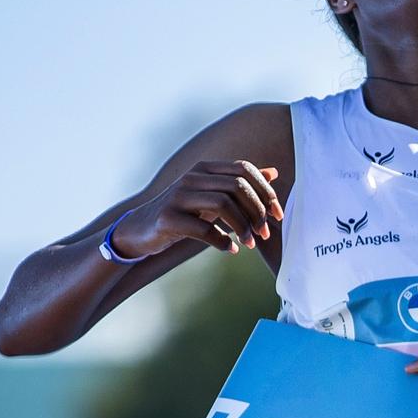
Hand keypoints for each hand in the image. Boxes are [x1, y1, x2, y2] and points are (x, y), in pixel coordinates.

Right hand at [110, 160, 283, 257]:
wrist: (140, 230)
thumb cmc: (184, 212)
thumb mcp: (213, 195)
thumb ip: (240, 184)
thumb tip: (273, 173)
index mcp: (205, 168)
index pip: (244, 169)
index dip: (266, 191)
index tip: (277, 214)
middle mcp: (191, 177)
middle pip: (237, 186)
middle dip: (257, 211)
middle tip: (264, 232)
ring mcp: (178, 196)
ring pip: (223, 204)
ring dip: (242, 227)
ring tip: (249, 243)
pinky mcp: (168, 218)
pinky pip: (203, 229)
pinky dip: (222, 241)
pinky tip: (230, 249)